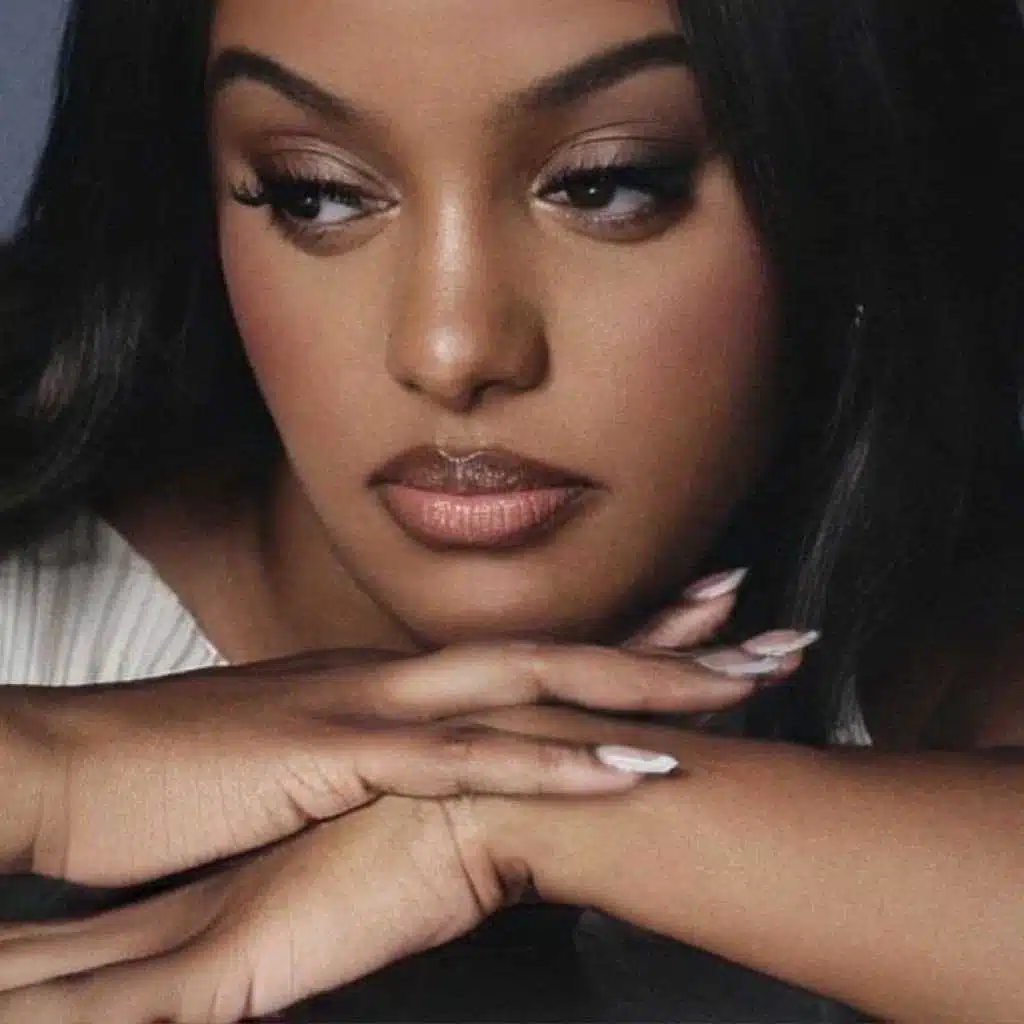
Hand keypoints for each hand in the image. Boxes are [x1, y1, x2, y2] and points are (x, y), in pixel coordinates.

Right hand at [0, 616, 816, 1022]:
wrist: (75, 764)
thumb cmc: (180, 772)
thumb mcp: (298, 764)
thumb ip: (369, 766)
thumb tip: (422, 775)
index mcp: (393, 682)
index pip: (532, 647)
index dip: (624, 631)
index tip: (705, 616)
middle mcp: (398, 676)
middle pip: (561, 647)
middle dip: (673, 640)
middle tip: (772, 628)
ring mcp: (373, 708)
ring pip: (535, 686)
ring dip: (643, 686)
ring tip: (744, 685)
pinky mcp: (337, 756)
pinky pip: (468, 760)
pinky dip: (557, 765)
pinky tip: (634, 770)